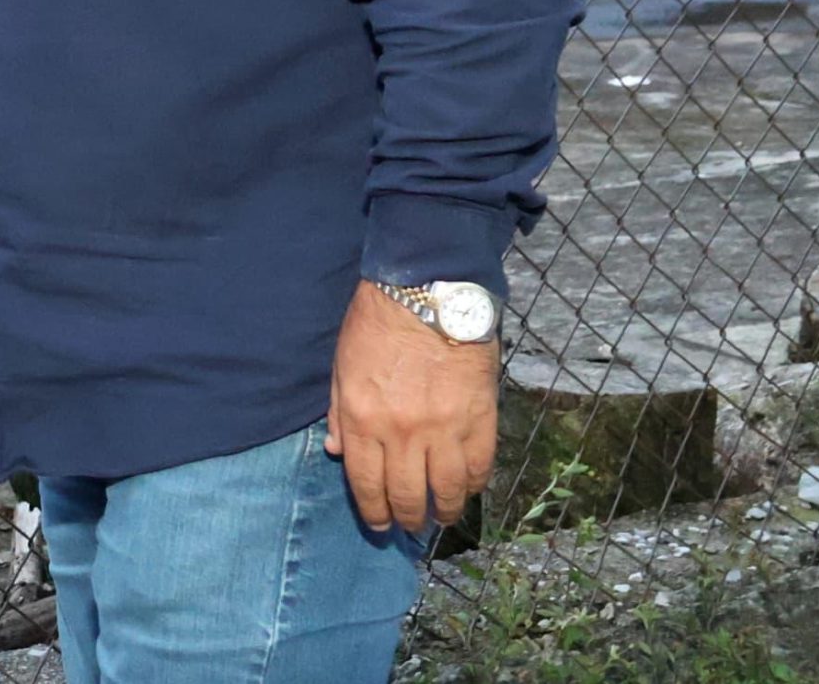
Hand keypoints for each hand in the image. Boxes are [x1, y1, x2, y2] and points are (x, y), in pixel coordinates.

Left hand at [327, 281, 498, 534]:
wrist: (427, 293)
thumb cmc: (376, 325)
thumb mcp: (342, 366)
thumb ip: (340, 413)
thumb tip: (339, 452)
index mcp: (364, 419)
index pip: (367, 484)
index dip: (373, 512)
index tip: (379, 525)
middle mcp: (404, 433)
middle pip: (407, 494)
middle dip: (407, 518)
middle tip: (409, 525)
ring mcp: (445, 429)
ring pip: (447, 490)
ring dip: (443, 511)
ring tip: (440, 516)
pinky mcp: (480, 419)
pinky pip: (480, 467)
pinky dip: (473, 486)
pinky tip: (466, 490)